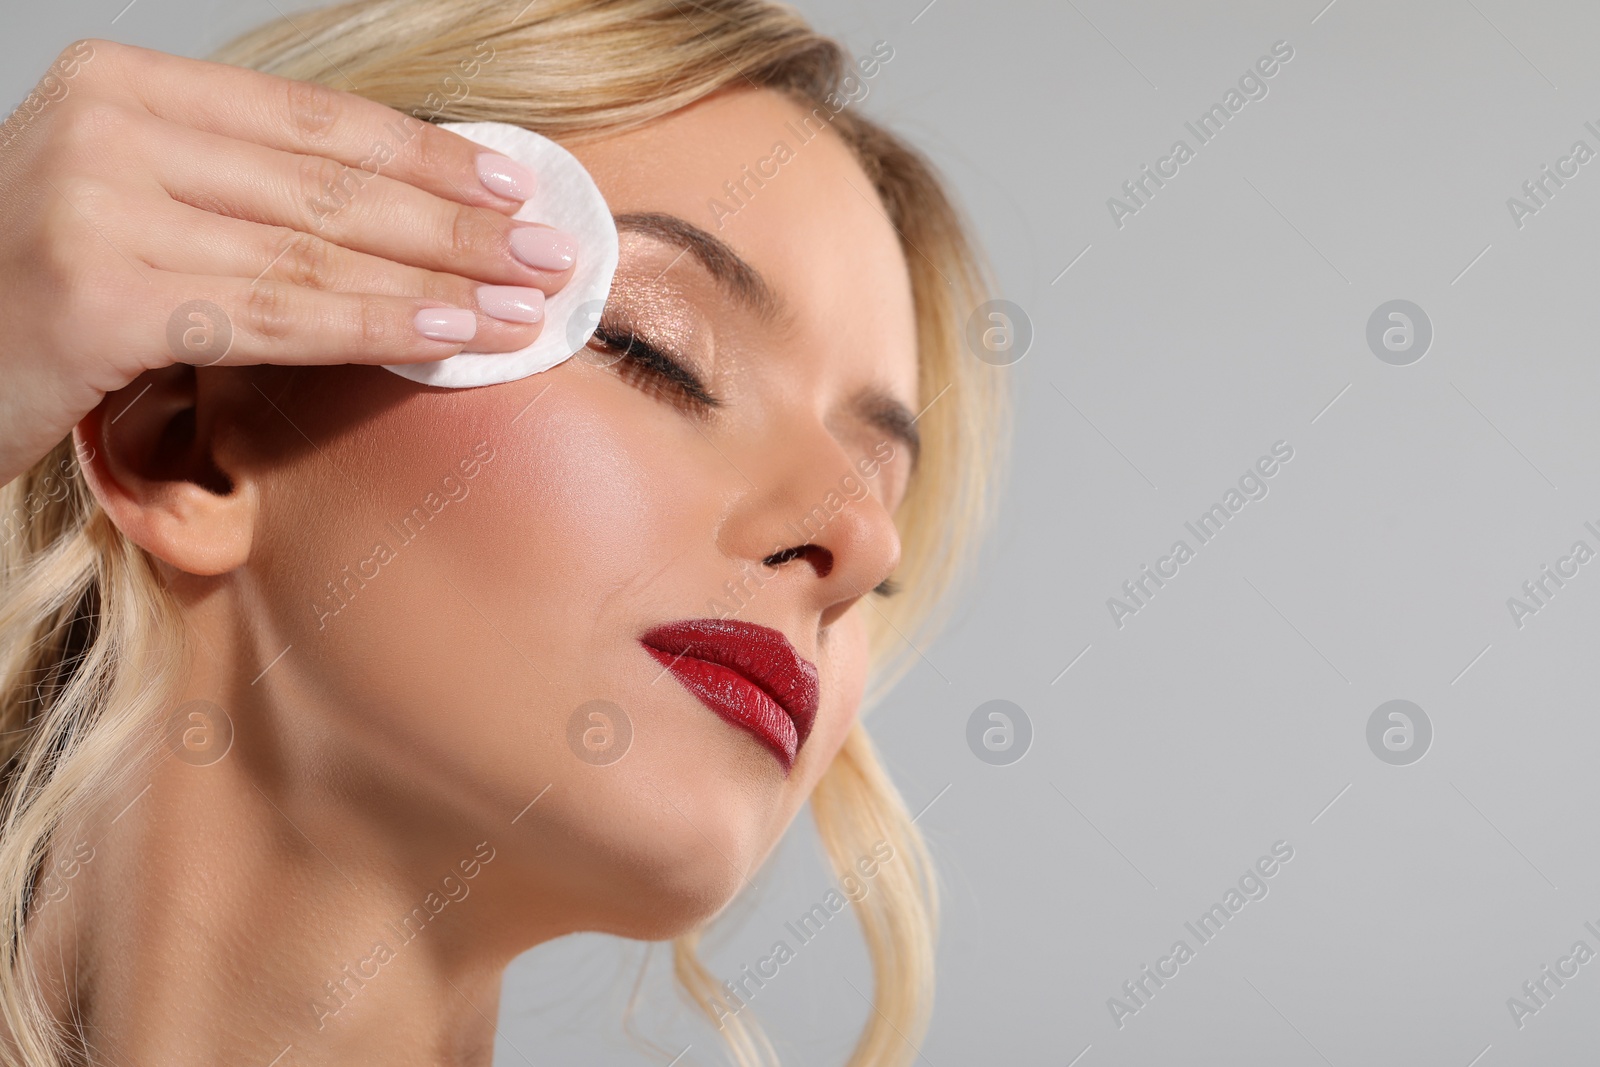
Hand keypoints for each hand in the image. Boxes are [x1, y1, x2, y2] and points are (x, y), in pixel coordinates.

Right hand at [0, 38, 578, 485]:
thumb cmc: (40, 291)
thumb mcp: (137, 206)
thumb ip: (245, 195)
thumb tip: (405, 215)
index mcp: (123, 85)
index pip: (313, 119)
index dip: (427, 154)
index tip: (514, 185)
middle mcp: (105, 125)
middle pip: (328, 182)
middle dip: (456, 221)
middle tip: (551, 252)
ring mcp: (94, 204)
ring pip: (315, 250)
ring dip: (440, 280)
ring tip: (526, 303)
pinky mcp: (96, 292)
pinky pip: (276, 315)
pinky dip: (377, 326)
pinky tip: (452, 334)